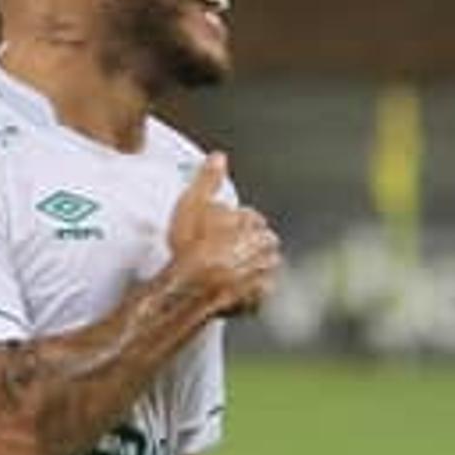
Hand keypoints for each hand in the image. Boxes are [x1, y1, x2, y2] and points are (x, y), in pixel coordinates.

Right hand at [164, 153, 281, 315]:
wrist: (191, 287)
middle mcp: (264, 245)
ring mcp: (264, 272)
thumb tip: (219, 157)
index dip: (234, 225)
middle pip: (261, 241)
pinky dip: (252, 291)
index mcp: (252, 222)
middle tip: (224, 251)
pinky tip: (235, 290)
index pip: (251, 218)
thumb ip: (208, 180)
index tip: (222, 231)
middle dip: (248, 244)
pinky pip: (261, 291)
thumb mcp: (192, 205)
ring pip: (264, 264)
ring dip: (253, 266)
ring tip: (229, 270)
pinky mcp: (261, 296)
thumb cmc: (190, 247)